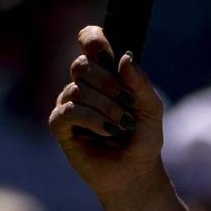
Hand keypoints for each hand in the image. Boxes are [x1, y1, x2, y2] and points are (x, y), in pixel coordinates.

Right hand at [49, 25, 164, 201]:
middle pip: (82, 65)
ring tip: (123, 126)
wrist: (135, 172)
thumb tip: (124, 58)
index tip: (103, 49)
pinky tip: (107, 131)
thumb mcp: (151, 108)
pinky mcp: (60, 125)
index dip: (92, 38)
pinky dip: (92, 119)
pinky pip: (69, 111)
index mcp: (105, 73)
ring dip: (107, 108)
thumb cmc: (143, 137)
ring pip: (78, 90)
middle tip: (128, 105)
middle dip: (109, 84)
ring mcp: (68, 103)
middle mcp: (83, 85)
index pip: (90, 42)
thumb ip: (140, 82)